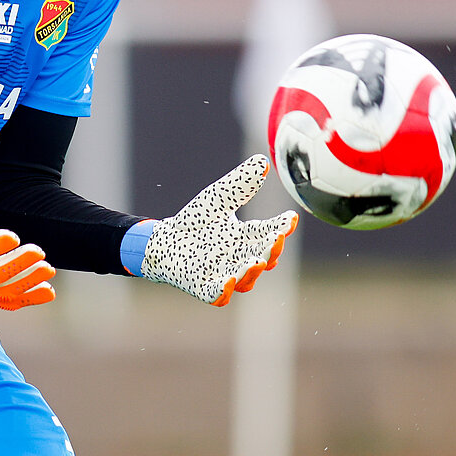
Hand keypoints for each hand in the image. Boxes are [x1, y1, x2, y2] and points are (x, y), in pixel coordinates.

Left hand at [133, 156, 297, 305]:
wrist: (164, 240)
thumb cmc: (196, 221)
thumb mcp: (219, 198)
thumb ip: (240, 184)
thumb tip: (262, 162)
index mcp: (248, 236)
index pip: (270, 232)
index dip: (282, 227)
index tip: (291, 219)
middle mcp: (241, 258)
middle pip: (262, 256)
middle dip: (271, 250)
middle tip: (277, 240)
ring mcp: (225, 275)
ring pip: (245, 277)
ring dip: (252, 271)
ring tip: (257, 261)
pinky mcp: (204, 287)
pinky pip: (217, 294)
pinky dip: (224, 290)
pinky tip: (229, 281)